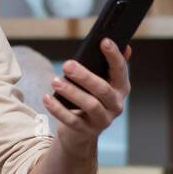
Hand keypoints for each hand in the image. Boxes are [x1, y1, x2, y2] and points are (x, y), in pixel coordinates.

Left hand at [41, 38, 131, 152]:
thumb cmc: (89, 98)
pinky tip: (46, 98)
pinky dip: (58, 109)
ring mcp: (102, 120)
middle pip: (103, 89)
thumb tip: (126, 46)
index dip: (114, 55)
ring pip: (90, 105)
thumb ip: (108, 66)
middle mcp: (116, 105)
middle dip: (85, 76)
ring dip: (71, 92)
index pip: (120, 70)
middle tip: (67, 64)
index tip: (103, 41)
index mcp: (120, 88)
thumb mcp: (100, 82)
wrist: (80, 132)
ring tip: (55, 81)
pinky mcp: (85, 131)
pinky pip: (71, 120)